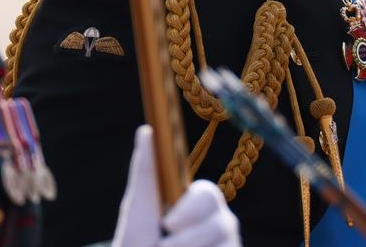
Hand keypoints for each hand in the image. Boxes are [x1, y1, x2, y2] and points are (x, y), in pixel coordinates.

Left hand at [112, 125, 240, 246]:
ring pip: (223, 245)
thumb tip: (147, 129)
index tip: (168, 223)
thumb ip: (146, 173)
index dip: (190, 209)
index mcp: (196, 205)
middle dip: (187, 241)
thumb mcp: (137, 214)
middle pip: (222, 224)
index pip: (208, 195)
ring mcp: (227, 245)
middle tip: (163, 246)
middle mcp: (218, 224)